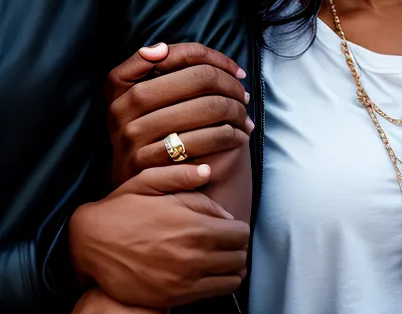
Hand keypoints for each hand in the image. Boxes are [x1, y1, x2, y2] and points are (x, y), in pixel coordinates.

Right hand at [69, 163, 248, 307]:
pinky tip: (207, 273)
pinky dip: (217, 284)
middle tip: (226, 242)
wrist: (89, 243)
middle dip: (237, 248)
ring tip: (220, 258)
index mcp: (196, 227)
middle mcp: (194, 257)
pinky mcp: (171, 298)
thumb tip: (210, 174)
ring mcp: (183, 281)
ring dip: (231, 267)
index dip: (238, 228)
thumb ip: (185, 177)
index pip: (241, 233)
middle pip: (240, 257)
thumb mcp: (151, 180)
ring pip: (230, 279)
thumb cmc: (123, 208)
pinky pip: (212, 294)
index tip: (229, 226)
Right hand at [107, 42, 251, 184]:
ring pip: (208, 108)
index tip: (237, 72)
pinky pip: (204, 141)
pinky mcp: (148, 164)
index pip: (179, 54)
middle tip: (246, 96)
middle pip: (200, 78)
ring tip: (246, 118)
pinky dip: (231, 136)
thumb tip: (162, 49)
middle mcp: (121, 107)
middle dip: (232, 85)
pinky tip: (239, 137)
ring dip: (237, 111)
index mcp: (119, 84)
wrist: (136, 185)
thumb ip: (157, 68)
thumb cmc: (150, 129)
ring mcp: (132, 136)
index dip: (217, 58)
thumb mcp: (144, 96)